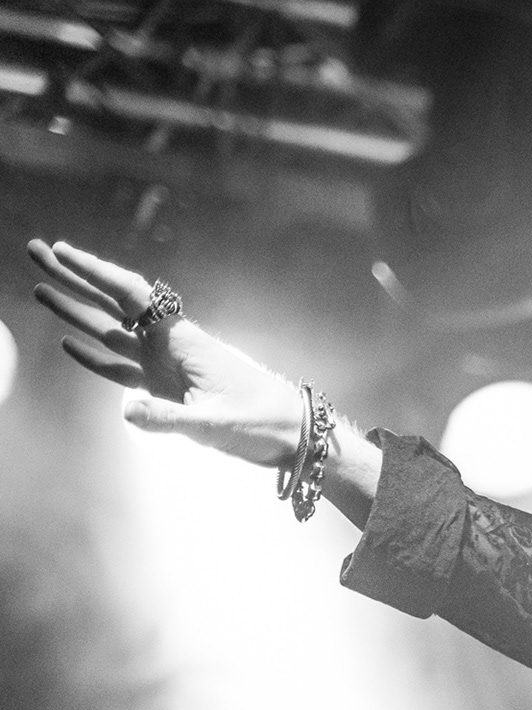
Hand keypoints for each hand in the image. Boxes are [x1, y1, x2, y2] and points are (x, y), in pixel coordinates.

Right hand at [28, 239, 304, 466]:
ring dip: (76, 313)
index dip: (95, 272)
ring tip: (40, 290)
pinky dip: (96, 356)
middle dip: (75, 279)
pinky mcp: (168, 391)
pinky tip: (71, 344)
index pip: (131, 296)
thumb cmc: (261, 423)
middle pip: (113, 304)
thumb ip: (169, 419)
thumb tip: (125, 409)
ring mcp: (166, 368)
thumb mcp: (215, 424)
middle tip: (37, 251)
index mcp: (182, 342)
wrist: (292, 434)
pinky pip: (123, 369)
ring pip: (112, 333)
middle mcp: (170, 347)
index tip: (62, 251)